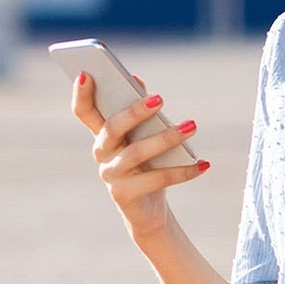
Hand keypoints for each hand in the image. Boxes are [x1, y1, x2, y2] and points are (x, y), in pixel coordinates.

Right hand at [72, 72, 208, 239]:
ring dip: (166, 138)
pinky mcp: (123, 195)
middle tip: (160, 98)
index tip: (86, 73)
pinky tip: (203, 164)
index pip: (84, 112)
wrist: (147, 210)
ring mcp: (110, 175)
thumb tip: (138, 81)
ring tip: (192, 126)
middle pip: (112, 128)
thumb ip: (140, 110)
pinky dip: (183, 171)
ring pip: (136, 153)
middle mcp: (101, 154)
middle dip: (134, 111)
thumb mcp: (143, 137)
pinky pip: (156, 179)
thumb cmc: (147, 165)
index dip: (81, 94)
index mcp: (103, 135)